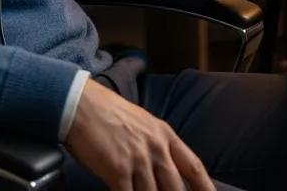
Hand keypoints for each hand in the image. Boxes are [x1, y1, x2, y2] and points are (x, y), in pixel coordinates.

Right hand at [65, 78, 214, 190]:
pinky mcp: (118, 170)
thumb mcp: (142, 123)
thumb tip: (165, 168)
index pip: (194, 166)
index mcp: (164, 134)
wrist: (81, 104)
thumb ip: (156, 144)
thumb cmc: (108, 112)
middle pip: (176, 187)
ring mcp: (138, 159)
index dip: (205, 188)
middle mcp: (155, 147)